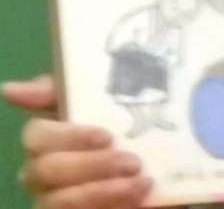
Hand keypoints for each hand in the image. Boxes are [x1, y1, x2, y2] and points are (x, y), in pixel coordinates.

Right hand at [2, 75, 151, 208]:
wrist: (149, 158)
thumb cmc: (114, 122)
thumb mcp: (96, 96)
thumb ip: (59, 88)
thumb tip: (8, 89)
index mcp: (46, 138)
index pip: (36, 135)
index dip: (70, 136)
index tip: (107, 137)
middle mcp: (41, 171)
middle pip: (46, 170)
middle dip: (92, 166)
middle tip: (133, 162)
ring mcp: (54, 199)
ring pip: (60, 202)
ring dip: (103, 192)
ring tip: (142, 183)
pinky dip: (109, 207)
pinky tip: (140, 199)